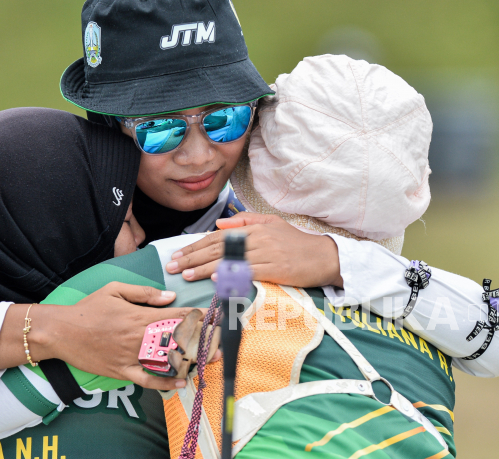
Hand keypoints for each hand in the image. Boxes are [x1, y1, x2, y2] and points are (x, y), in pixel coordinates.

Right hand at [33, 282, 203, 390]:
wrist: (60, 331)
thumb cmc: (87, 308)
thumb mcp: (115, 290)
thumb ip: (144, 293)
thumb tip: (170, 296)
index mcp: (139, 316)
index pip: (176, 316)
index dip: (198, 317)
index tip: (215, 316)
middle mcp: (138, 337)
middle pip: (177, 340)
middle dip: (201, 340)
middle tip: (221, 342)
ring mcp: (130, 356)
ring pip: (166, 360)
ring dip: (190, 361)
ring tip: (210, 360)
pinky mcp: (121, 371)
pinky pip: (146, 379)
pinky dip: (164, 382)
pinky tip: (181, 382)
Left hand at [166, 212, 342, 287]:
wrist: (325, 256)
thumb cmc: (297, 242)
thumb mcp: (272, 224)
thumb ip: (245, 221)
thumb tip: (219, 225)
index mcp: (254, 228)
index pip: (218, 237)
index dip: (196, 246)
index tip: (179, 255)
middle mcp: (257, 238)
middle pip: (218, 248)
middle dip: (193, 257)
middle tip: (173, 266)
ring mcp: (266, 254)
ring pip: (229, 260)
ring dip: (204, 268)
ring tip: (186, 274)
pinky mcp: (275, 269)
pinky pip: (248, 272)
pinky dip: (231, 274)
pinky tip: (216, 278)